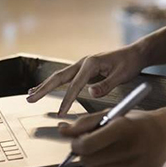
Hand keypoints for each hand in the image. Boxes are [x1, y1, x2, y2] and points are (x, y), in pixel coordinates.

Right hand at [26, 44, 145, 114]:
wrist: (135, 53)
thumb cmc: (130, 63)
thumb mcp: (122, 74)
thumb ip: (107, 84)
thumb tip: (91, 93)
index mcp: (92, 63)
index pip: (75, 84)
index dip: (67, 100)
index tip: (61, 113)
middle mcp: (84, 62)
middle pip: (60, 77)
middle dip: (44, 88)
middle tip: (30, 99)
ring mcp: (82, 65)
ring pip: (60, 76)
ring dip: (45, 86)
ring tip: (30, 95)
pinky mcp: (84, 69)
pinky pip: (65, 78)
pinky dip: (53, 83)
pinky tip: (42, 88)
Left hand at [59, 106, 165, 166]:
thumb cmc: (139, 123)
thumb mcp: (114, 114)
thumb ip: (87, 122)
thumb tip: (63, 131)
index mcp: (125, 128)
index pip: (88, 144)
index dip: (76, 144)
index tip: (77, 140)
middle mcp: (131, 148)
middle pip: (89, 160)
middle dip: (84, 152)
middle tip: (92, 144)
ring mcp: (135, 166)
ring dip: (95, 161)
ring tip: (108, 150)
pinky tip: (118, 158)